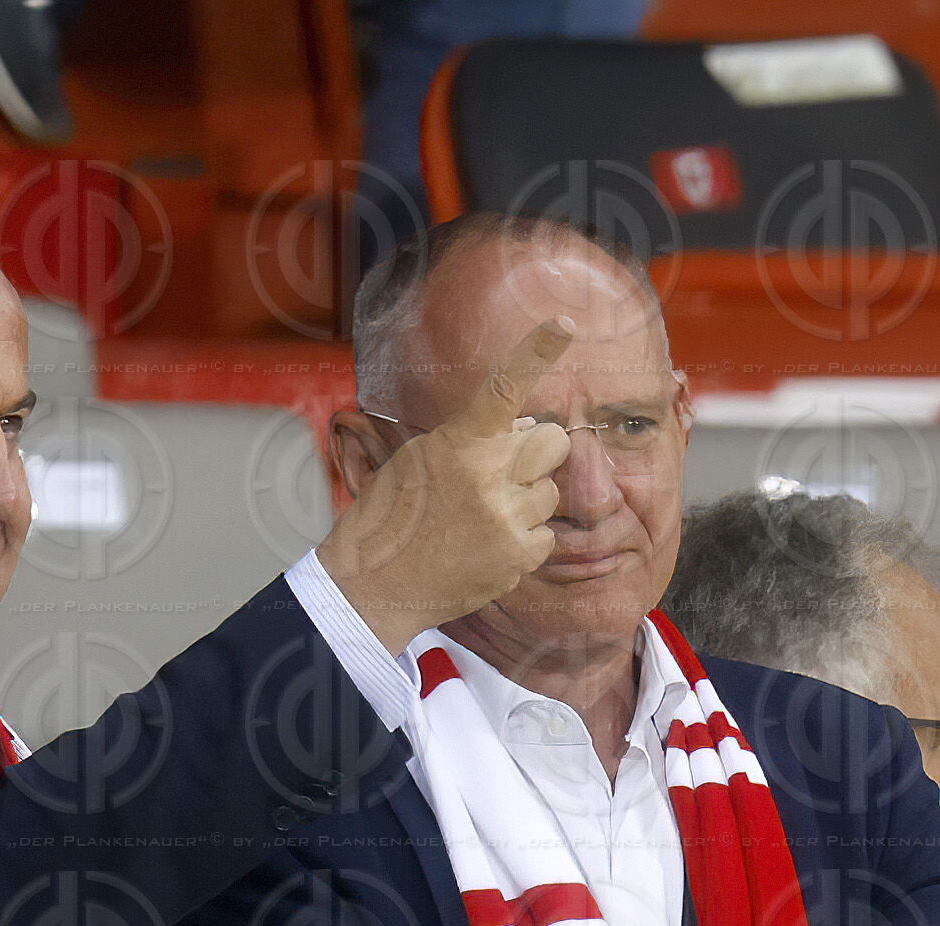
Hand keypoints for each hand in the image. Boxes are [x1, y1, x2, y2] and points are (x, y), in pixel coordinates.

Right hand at [316, 321, 575, 653]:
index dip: (537, 351)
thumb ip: (473, 439)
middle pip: (553, 441)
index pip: (504, 387)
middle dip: (536, 454)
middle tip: (504, 474)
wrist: (374, 587)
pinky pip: (545, 535)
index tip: (564, 324)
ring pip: (549, 493)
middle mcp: (489, 476)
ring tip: (482, 522)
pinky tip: (487, 548)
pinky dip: (522, 540)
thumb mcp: (418, 461)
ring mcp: (506, 518)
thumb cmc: (392, 519)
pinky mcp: (517, 557)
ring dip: (525, 502)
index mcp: (459, 443)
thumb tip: (529, 425)